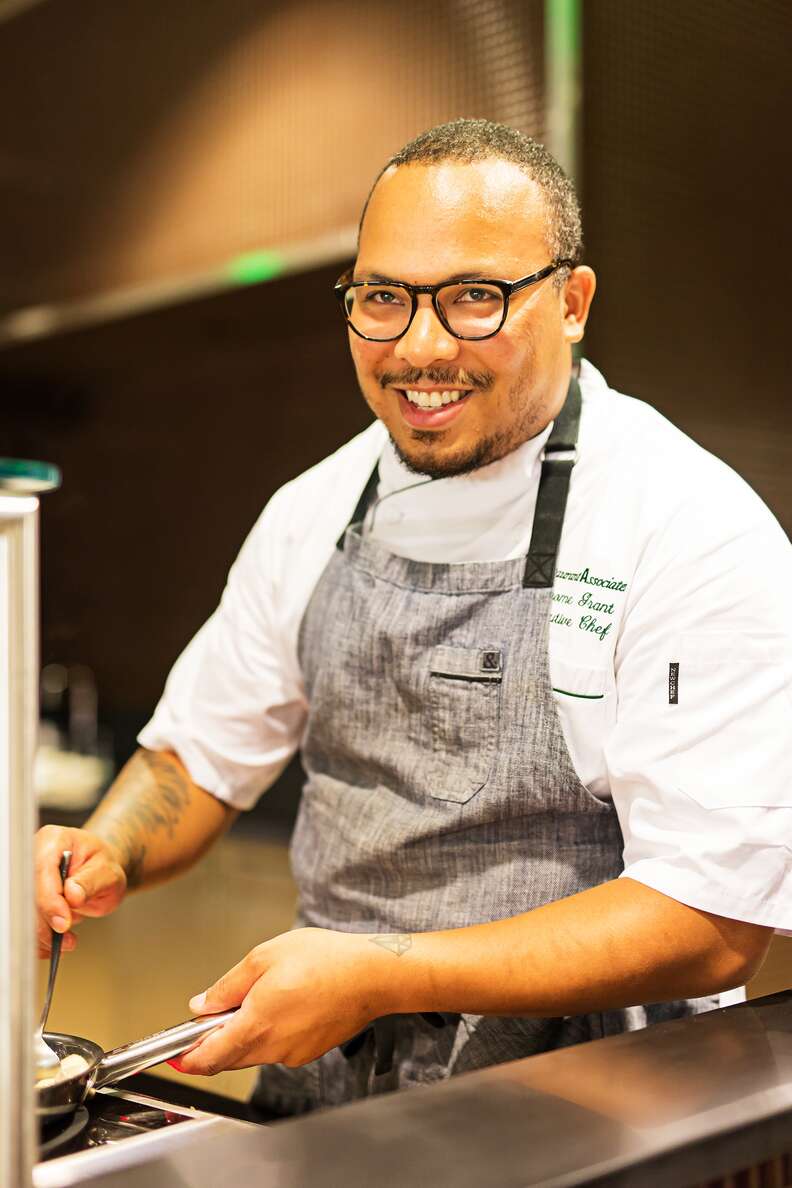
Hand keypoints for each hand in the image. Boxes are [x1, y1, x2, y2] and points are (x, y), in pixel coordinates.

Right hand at [35, 825, 127, 956]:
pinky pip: (26, 922)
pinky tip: (55, 945)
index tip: (64, 922)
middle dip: (46, 923)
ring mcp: (27, 877)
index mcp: (54, 840)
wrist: (99, 873)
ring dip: (43, 934)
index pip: (42, 870)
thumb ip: (91, 882)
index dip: (50, 900)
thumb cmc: (103, 867)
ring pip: (24, 911)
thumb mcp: (108, 872)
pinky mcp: (26, 897)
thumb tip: (72, 895)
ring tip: (68, 942)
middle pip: (27, 894)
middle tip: (67, 939)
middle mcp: (34, 856)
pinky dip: (39, 939)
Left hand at [171, 928, 389, 1074]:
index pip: (208, 1057)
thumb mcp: (264, 957)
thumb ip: (227, 986)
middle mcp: (272, 1048)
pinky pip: (277, 1048)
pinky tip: (284, 1004)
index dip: (186, 1058)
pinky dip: (270, 1033)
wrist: (372, 975)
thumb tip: (201, 1005)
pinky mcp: (309, 1051)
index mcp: (255, 1024)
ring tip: (259, 996)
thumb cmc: (325, 961)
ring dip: (244, 1034)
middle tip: (215, 1013)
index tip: (174, 1054)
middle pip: (229, 1057)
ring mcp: (292, 1053)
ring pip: (254, 1052)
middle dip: (215, 1040)